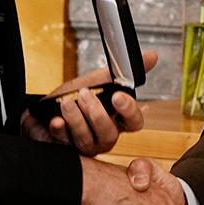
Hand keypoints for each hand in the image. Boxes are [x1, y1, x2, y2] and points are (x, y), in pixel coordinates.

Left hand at [20, 51, 158, 154]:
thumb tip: (152, 56)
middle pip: (109, 133)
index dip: (128, 110)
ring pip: (87, 140)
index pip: (134, 121)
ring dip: (76, 119)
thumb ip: (125, 71)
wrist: (51, 105)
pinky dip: (60, 131)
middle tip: (84, 94)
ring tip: (66, 102)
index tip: (117, 96)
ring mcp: (87, 144)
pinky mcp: (67, 149)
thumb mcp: (101, 79)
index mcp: (119, 119)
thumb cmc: (80, 95)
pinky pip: (64, 144)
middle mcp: (105, 135)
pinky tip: (56, 121)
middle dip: (96, 113)